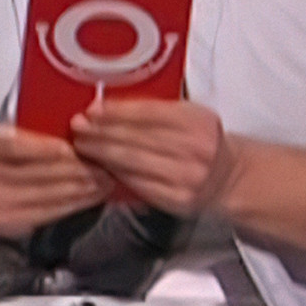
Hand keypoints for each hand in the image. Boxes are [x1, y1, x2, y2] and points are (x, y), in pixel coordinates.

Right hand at [0, 123, 113, 237]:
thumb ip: (25, 135)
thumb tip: (74, 134)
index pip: (20, 147)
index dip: (53, 148)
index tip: (81, 146)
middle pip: (41, 172)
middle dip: (80, 169)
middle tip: (106, 164)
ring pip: (51, 194)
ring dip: (84, 188)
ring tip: (107, 181)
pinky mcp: (12, 223)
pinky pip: (51, 212)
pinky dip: (76, 204)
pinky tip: (91, 197)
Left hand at [69, 98, 237, 216]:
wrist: (228, 177)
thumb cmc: (199, 140)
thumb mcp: (186, 115)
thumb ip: (151, 109)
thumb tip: (102, 107)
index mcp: (196, 121)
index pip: (146, 113)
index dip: (114, 112)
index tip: (91, 110)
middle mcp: (195, 148)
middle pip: (135, 137)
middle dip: (100, 132)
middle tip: (77, 127)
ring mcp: (186, 176)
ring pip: (132, 161)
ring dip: (101, 152)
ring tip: (82, 144)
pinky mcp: (176, 199)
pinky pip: (137, 183)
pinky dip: (114, 173)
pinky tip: (100, 166)